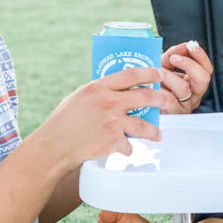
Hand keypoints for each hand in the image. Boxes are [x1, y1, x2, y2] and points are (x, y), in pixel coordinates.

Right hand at [40, 66, 162, 165]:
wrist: (53, 146)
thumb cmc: (63, 121)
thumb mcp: (80, 97)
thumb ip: (99, 92)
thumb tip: (118, 89)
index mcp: (99, 88)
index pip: (131, 75)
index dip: (149, 72)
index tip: (159, 73)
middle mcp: (108, 102)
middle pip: (145, 96)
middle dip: (162, 99)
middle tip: (168, 101)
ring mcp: (113, 123)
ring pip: (144, 126)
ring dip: (154, 131)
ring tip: (158, 135)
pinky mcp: (113, 142)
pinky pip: (129, 145)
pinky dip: (127, 149)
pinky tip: (124, 149)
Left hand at [160, 40, 212, 112]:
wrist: (142, 103)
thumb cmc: (155, 84)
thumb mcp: (165, 66)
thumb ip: (174, 54)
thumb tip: (184, 45)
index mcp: (194, 82)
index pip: (207, 69)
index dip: (201, 56)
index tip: (190, 45)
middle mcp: (194, 95)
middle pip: (203, 79)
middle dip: (190, 65)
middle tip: (174, 58)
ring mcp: (184, 105)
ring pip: (184, 88)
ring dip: (170, 76)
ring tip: (158, 70)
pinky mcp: (173, 114)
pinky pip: (170, 101)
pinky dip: (161, 90)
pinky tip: (153, 85)